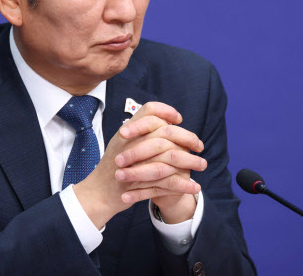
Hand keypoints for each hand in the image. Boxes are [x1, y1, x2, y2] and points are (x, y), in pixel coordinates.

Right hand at [73, 102, 204, 227]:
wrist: (99, 192)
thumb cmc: (114, 166)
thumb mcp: (122, 142)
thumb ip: (140, 132)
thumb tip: (165, 121)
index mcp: (127, 132)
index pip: (149, 111)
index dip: (166, 111)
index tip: (179, 119)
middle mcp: (130, 144)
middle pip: (166, 133)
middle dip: (188, 138)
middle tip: (200, 146)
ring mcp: (134, 164)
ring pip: (171, 158)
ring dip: (190, 162)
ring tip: (203, 165)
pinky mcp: (139, 184)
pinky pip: (168, 182)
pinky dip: (184, 185)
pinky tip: (195, 187)